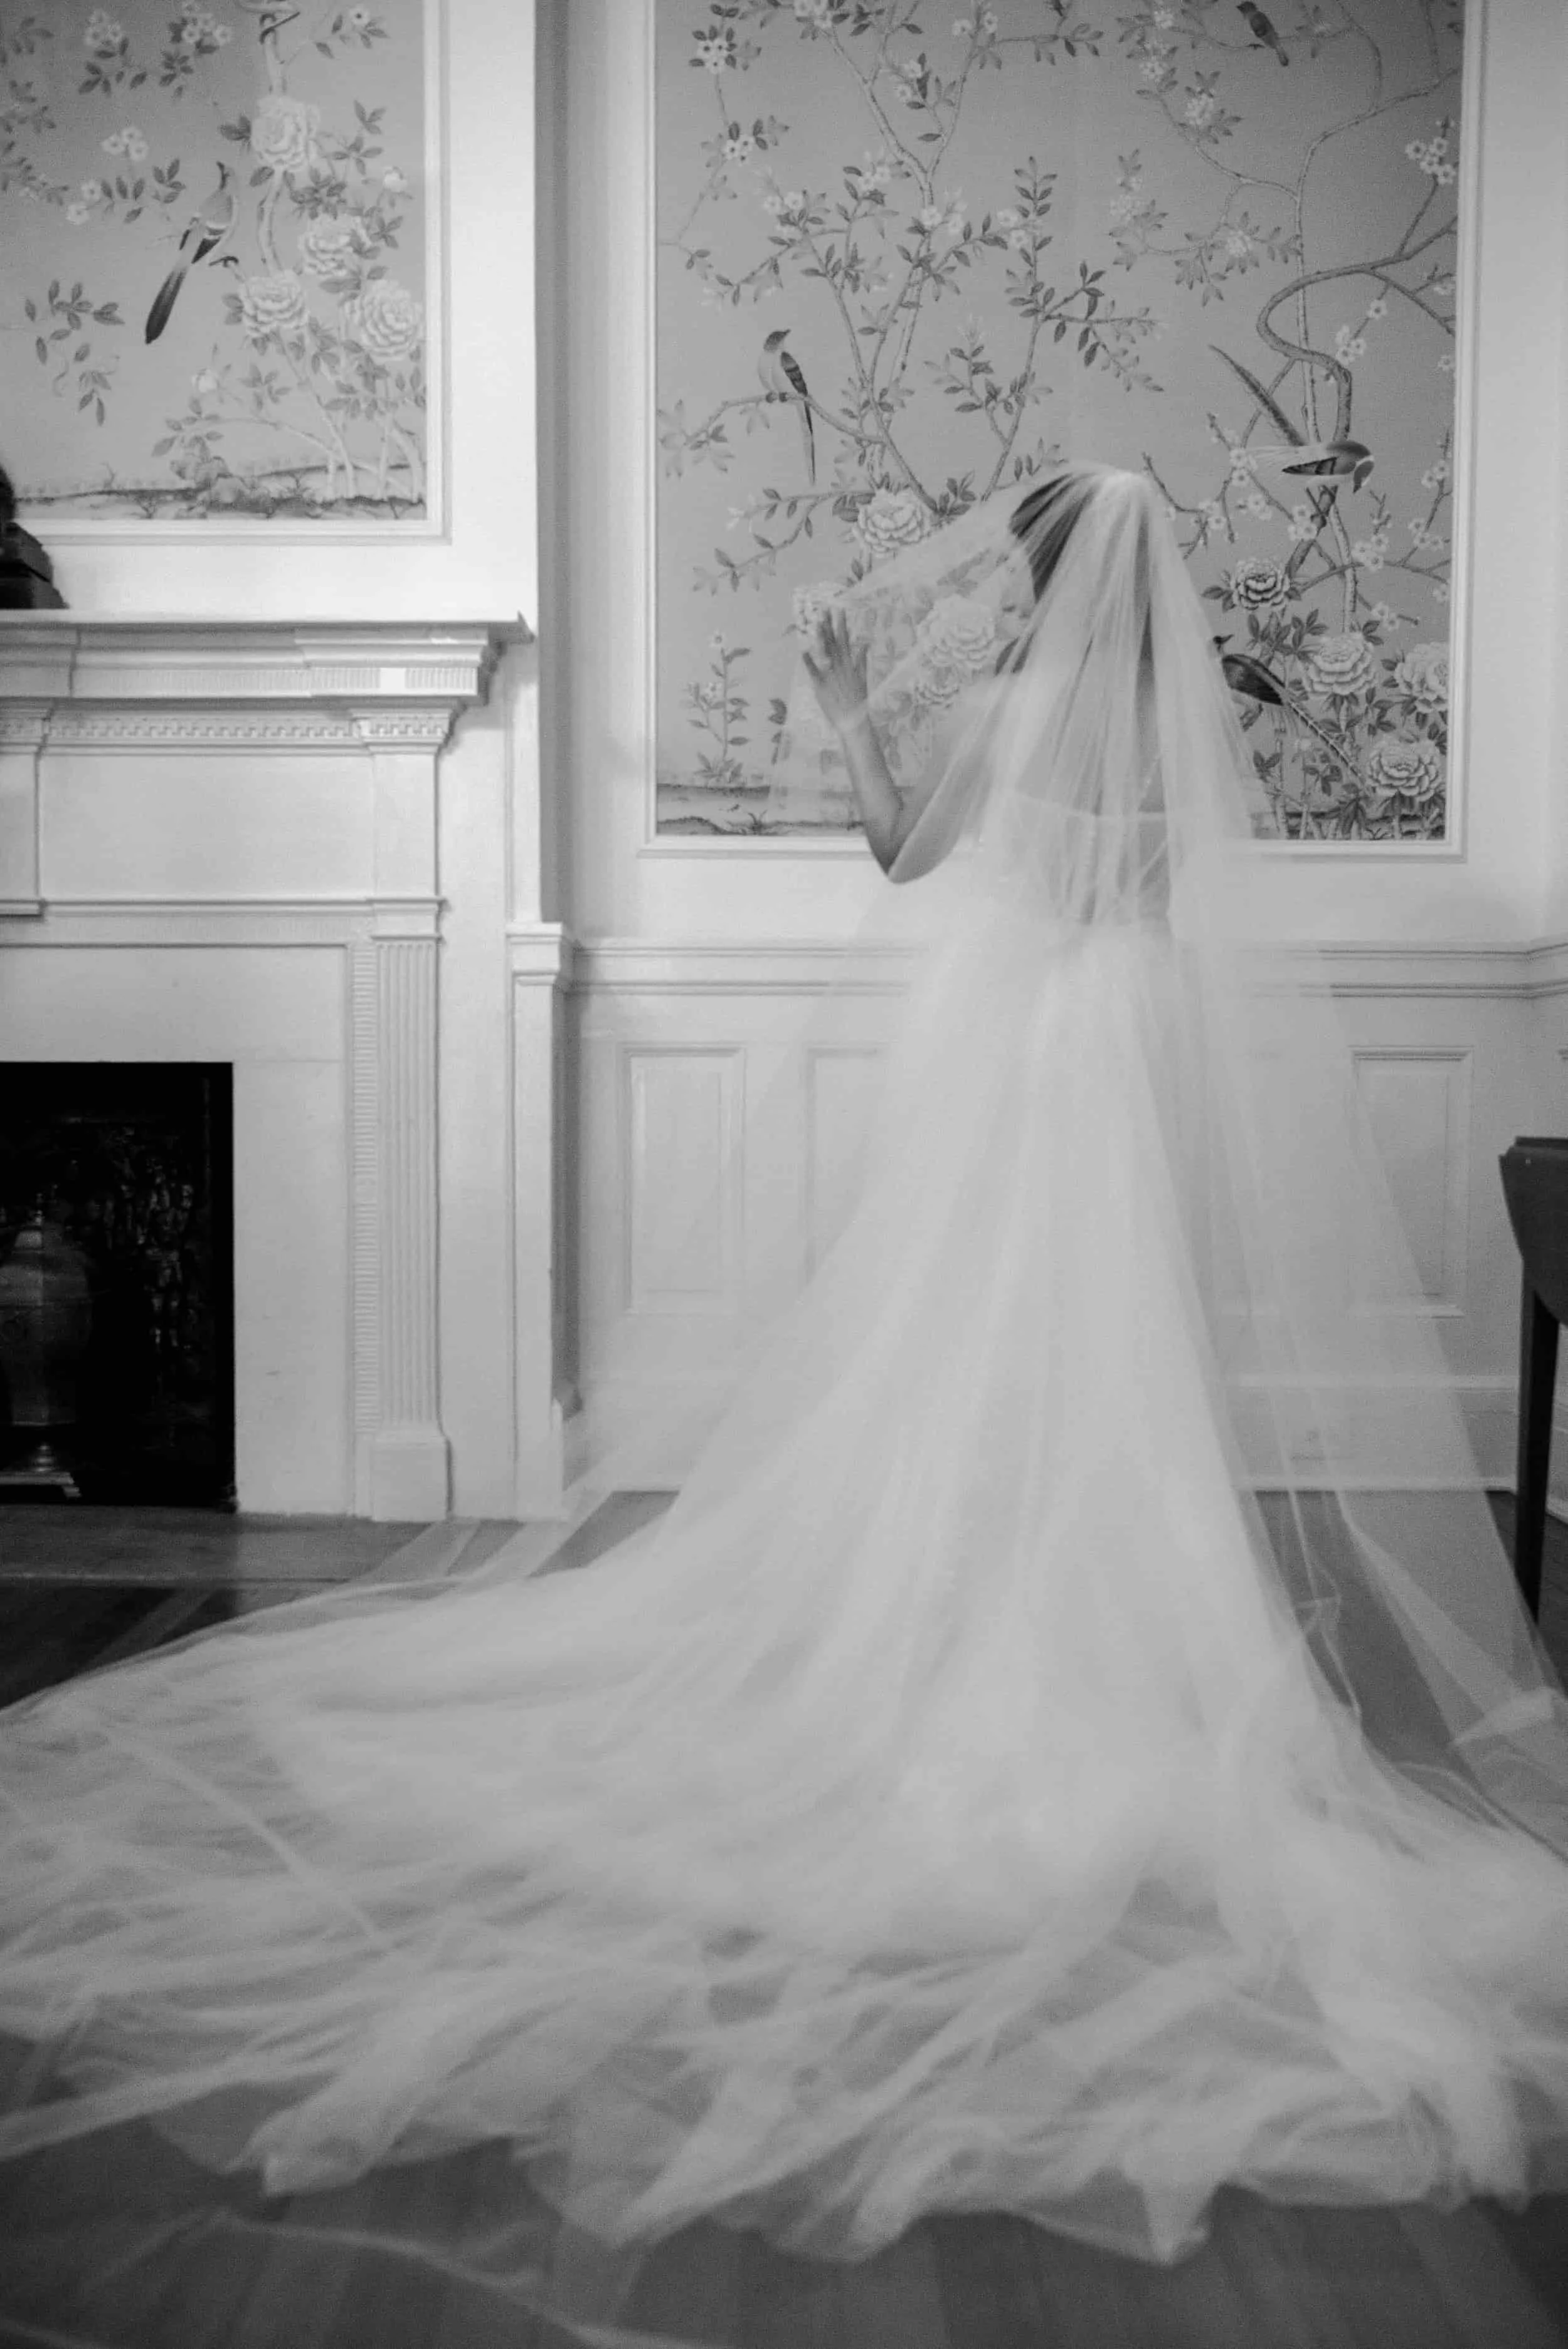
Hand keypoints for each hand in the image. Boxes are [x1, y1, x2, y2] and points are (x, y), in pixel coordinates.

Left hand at [801, 609, 869, 736]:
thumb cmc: (857, 699)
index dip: (841, 625)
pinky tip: (802, 651)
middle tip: (824, 609)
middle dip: (829, 625)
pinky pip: (814, 672)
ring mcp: (831, 675)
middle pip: (834, 643)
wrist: (853, 719)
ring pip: (825, 653)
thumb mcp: (862, 677)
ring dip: (821, 638)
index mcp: (849, 663)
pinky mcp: (821, 686)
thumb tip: (865, 643)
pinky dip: (808, 662)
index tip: (839, 610)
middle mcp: (840, 666)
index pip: (844, 640)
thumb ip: (861, 659)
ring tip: (816, 624)